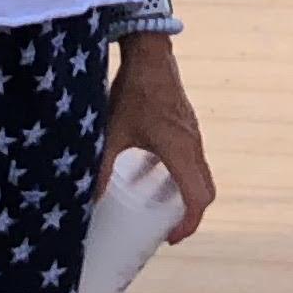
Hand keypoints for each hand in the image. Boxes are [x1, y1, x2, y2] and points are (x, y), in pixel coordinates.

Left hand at [104, 39, 214, 242]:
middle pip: (205, 190)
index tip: (170, 238)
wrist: (150, 54)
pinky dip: (176, 171)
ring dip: (182, 192)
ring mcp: (193, 134)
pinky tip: (147, 168)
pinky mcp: (186, 124)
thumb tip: (87, 199)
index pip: (197, 199)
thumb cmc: (134, 92)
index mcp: (180, 152)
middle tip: (167, 228)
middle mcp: (193, 146)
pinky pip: (189, 157)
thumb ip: (101, 167)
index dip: (188, 224)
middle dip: (189, 214)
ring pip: (198, 173)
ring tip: (156, 205)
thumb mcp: (112, 132)